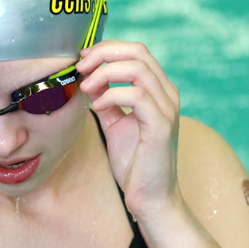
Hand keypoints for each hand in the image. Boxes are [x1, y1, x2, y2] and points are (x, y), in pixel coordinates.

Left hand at [76, 41, 180, 218]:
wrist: (150, 198)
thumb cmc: (134, 163)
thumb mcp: (115, 123)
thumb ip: (105, 99)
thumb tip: (88, 77)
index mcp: (159, 90)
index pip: (136, 50)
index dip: (106, 48)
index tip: (82, 59)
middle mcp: (168, 94)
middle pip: (138, 51)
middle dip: (103, 53)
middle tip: (81, 67)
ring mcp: (167, 109)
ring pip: (137, 69)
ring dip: (104, 73)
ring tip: (86, 87)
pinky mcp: (161, 126)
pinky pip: (137, 96)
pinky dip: (112, 96)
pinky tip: (98, 107)